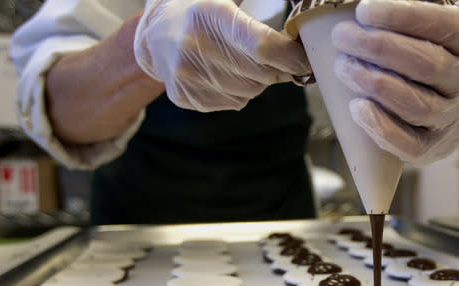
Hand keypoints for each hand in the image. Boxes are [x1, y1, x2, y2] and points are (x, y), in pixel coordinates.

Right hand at [134, 0, 309, 111]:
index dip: (291, 57)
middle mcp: (194, 45)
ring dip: (258, 80)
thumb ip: (260, 3)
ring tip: (242, 61)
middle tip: (277, 57)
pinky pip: (234, 103)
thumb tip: (303, 11)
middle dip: (278, 68)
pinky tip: (226, 73)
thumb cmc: (202, 10)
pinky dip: (240, 92)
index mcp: (210, 14)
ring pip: (251, 91)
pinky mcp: (185, 96)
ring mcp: (187, 74)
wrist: (154, 33)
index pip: (262, 46)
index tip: (304, 59)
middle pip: (261, 73)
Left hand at [330, 0, 458, 165]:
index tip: (363, 10)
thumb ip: (434, 13)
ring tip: (344, 67)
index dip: (404, 17)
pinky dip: (381, 126)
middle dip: (379, 48)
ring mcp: (453, 120)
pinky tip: (358, 107)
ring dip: (375, 84)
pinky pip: (409, 144)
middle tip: (342, 37)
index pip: (447, 26)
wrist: (446, 117)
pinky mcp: (433, 149)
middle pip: (428, 65)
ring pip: (417, 105)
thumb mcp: (441, 32)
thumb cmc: (431, 62)